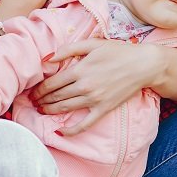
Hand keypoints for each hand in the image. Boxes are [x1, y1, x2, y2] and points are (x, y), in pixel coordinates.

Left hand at [29, 39, 168, 134]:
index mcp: (79, 70)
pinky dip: (71, 130)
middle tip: (33, 102)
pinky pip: (84, 124)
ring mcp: (94, 100)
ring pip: (65, 108)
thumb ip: (69, 49)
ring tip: (41, 111)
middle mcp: (84, 86)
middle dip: (41, 100)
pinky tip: (60, 132)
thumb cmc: (119, 52)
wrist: (143, 65)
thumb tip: (48, 59)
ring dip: (50, 111)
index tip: (32, 91)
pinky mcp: (103, 109)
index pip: (52, 83)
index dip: (39, 88)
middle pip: (56, 96)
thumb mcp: (93, 44)